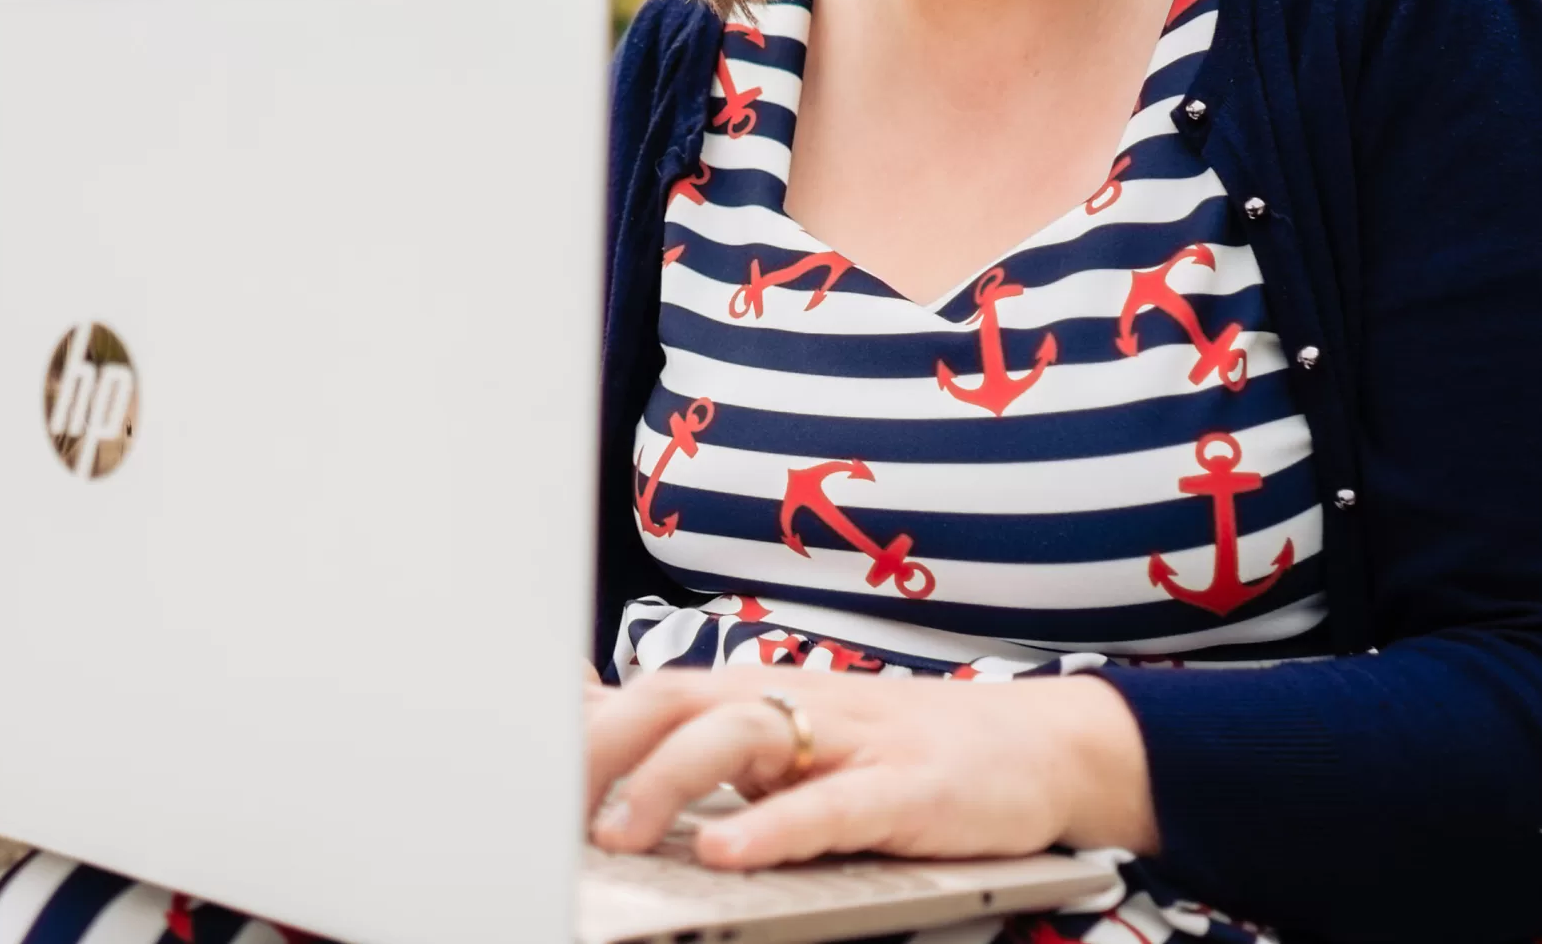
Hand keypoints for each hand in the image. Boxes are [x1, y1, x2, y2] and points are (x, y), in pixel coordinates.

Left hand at [585, 665, 1156, 868]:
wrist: (1040, 744)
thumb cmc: (900, 750)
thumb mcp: (796, 741)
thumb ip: (707, 743)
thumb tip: (594, 733)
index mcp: (758, 697)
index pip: (647, 691)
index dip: (573, 718)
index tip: (500, 750)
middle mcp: (794, 703)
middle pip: (675, 698)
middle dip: (598, 744)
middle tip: (536, 800)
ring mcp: (853, 740)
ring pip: (744, 735)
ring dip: (670, 780)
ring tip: (619, 833)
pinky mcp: (910, 788)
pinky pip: (835, 804)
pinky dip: (779, 824)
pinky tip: (732, 851)